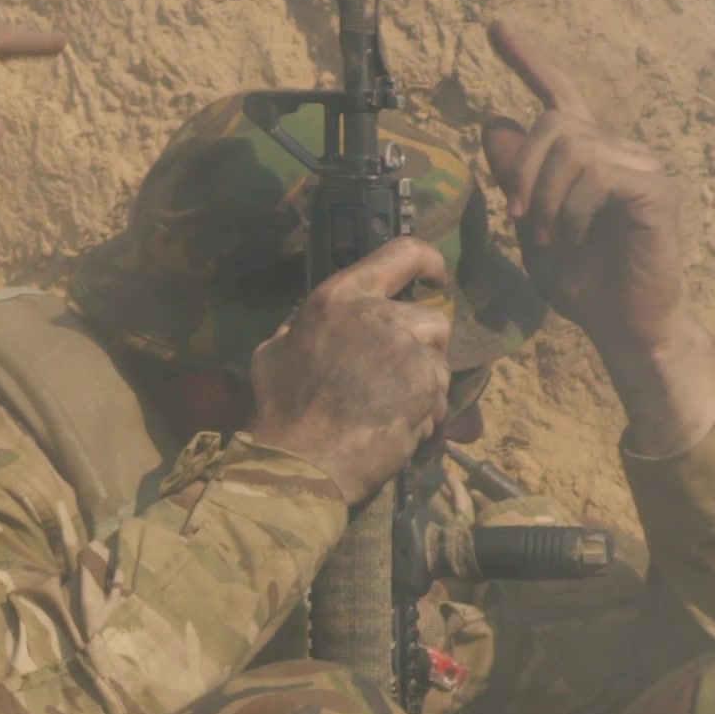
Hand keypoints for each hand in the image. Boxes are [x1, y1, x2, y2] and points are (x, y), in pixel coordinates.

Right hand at [248, 238, 452, 502]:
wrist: (305, 460)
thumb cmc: (282, 409)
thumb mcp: (273, 353)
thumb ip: (299, 329)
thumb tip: (304, 326)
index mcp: (341, 297)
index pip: (402, 253)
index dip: (428, 261)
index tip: (436, 276)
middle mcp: (380, 315)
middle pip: (431, 318)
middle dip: (423, 344)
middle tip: (401, 371)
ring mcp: (408, 350)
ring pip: (439, 359)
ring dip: (425, 381)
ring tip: (397, 407)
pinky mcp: (427, 386)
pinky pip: (441, 395)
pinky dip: (429, 412)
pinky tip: (402, 428)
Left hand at [480, 20, 693, 347]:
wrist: (622, 325)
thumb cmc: (584, 282)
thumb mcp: (531, 227)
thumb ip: (515, 179)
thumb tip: (492, 123)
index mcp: (588, 156)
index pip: (558, 94)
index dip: (526, 60)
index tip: (495, 27)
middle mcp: (619, 151)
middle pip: (555, 121)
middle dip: (523, 170)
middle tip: (516, 218)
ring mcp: (643, 166)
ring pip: (574, 148)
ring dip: (547, 199)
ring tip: (551, 239)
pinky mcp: (657, 189)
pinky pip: (599, 175)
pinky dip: (573, 210)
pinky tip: (576, 237)